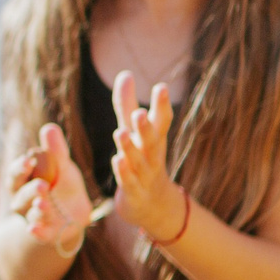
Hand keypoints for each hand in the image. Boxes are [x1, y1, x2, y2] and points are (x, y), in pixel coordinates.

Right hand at [8, 123, 92, 257]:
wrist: (72, 218)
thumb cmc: (63, 187)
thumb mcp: (64, 168)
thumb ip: (57, 152)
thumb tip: (50, 127)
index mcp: (24, 181)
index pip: (17, 173)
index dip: (21, 168)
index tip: (30, 160)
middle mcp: (22, 200)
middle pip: (21, 194)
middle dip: (31, 189)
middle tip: (42, 185)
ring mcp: (31, 218)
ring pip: (30, 213)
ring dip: (36, 208)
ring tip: (43, 203)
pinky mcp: (44, 233)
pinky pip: (37, 233)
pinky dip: (35, 231)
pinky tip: (34, 228)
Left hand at [108, 72, 189, 241]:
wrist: (153, 206)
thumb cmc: (142, 160)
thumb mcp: (134, 132)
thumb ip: (127, 105)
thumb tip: (125, 73)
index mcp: (155, 140)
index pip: (162, 121)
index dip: (162, 105)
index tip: (161, 87)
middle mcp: (152, 156)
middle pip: (152, 141)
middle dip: (146, 128)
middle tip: (140, 113)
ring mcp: (144, 175)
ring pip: (138, 161)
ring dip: (130, 148)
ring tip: (120, 133)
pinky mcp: (134, 192)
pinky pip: (129, 182)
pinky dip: (124, 172)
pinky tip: (116, 160)